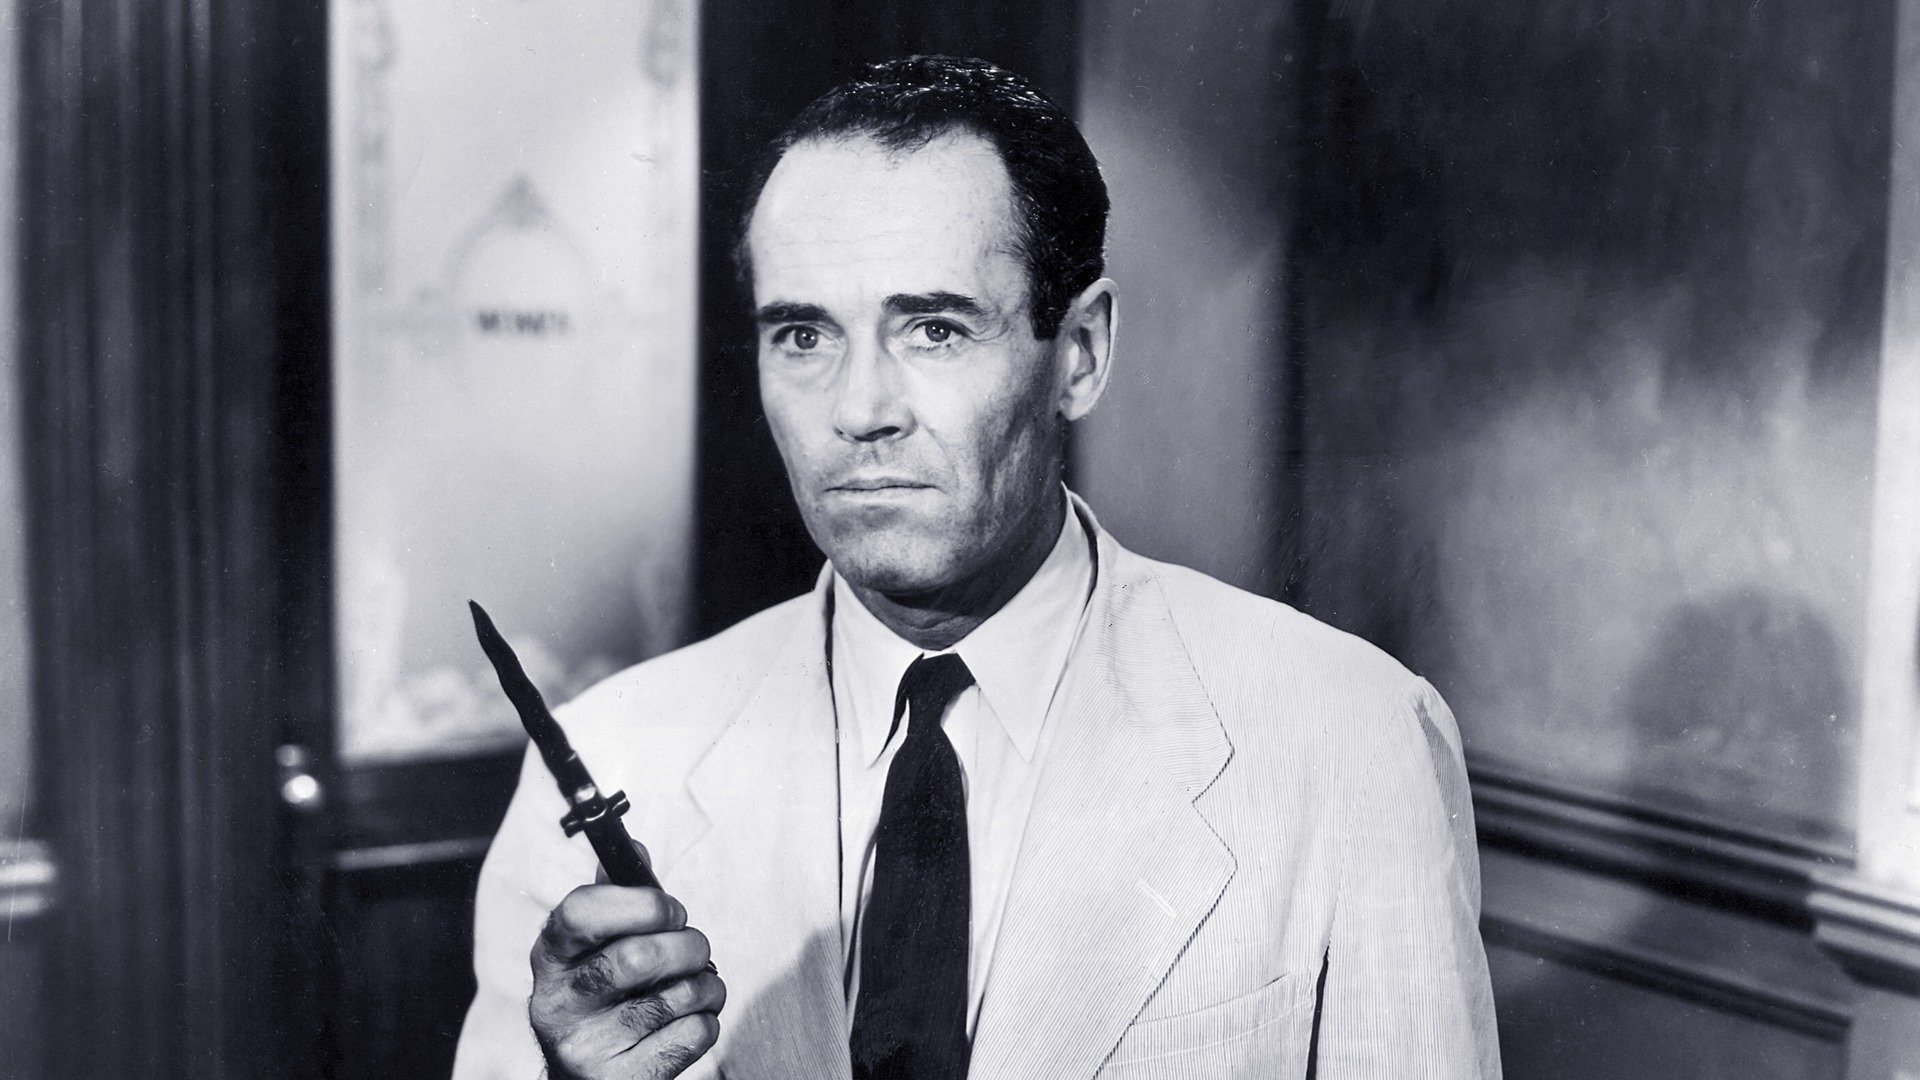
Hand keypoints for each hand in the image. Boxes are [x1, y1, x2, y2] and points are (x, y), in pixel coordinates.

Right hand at [529, 882, 726, 1078]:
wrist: (589, 1073)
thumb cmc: (605, 993)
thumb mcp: (595, 945)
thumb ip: (616, 896)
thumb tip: (634, 849)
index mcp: (550, 956)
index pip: (580, 912)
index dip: (640, 904)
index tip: (670, 909)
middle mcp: (557, 1003)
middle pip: (638, 957)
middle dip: (688, 945)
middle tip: (693, 948)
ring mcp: (586, 1047)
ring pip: (678, 996)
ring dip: (705, 984)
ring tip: (692, 986)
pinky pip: (694, 1034)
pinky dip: (706, 1020)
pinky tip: (685, 1021)